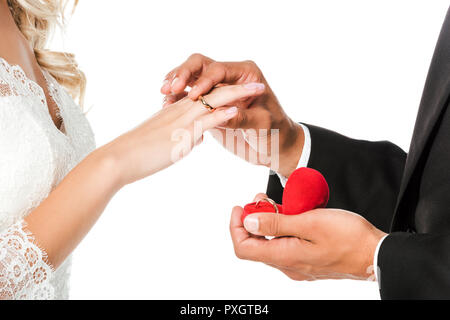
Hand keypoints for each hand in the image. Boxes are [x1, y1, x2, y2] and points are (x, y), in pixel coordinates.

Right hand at [103, 83, 263, 185]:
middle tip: (259, 84)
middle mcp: (181, 109)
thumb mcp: (169, 142)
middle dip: (239, 87)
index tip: (247, 90)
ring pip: (212, 100)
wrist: (118, 159)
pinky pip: (203, 120)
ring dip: (237, 93)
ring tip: (257, 88)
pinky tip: (235, 110)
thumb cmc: (140, 154)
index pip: (207, 95)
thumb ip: (187, 136)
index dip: (228, 91)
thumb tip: (200, 138)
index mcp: (179, 110)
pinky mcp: (179, 133)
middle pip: (214, 91)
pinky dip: (220, 114)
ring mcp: (180, 119)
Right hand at [161, 54, 303, 177]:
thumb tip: (221, 115)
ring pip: (190, 79)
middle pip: (199, 65)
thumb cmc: (276, 133)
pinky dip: (177, 99)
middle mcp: (230, 78)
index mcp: (246, 74)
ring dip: (176, 84)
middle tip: (170, 87)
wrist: (276, 147)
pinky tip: (167, 105)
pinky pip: (189, 97)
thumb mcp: (262, 126)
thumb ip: (242, 119)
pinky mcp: (209, 106)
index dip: (203, 81)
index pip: (218, 70)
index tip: (193, 95)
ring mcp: (217, 91)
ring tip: (164, 93)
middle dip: (183, 74)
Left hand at [230, 194, 386, 280]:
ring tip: (276, 202)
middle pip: (256, 245)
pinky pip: (285, 246)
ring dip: (268, 223)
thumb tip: (248, 222)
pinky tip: (291, 214)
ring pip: (271, 244)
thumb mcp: (309, 222)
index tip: (240, 207)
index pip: (244, 248)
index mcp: (285, 257)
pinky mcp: (308, 261)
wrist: (377, 253)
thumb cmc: (348, 236)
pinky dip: (281, 229)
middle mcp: (288, 266)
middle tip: (261, 199)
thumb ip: (276, 223)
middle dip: (253, 219)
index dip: (235, 227)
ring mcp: (298, 265)